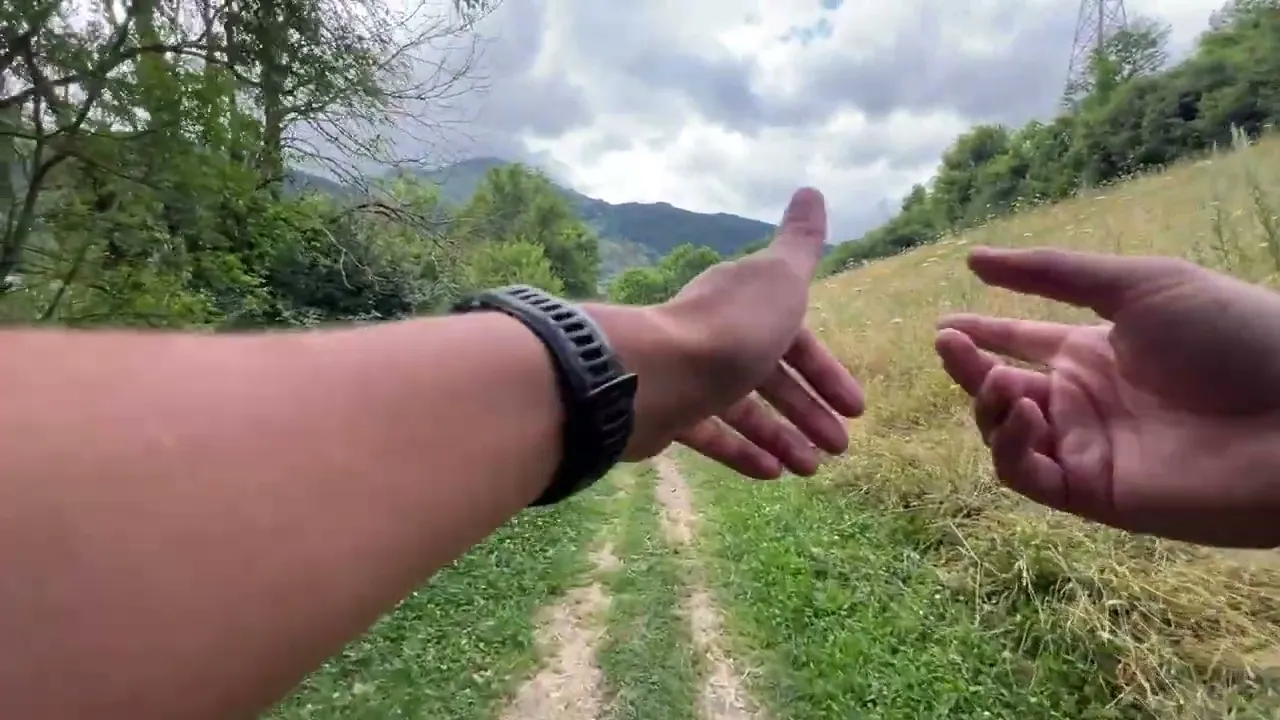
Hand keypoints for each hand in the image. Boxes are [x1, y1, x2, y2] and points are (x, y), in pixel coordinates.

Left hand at [592, 188, 864, 478]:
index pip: (797, 339)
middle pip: (772, 377)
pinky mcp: (671, 412)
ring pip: (745, 410)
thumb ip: (801, 243)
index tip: (856, 408)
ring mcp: (693, 375)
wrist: (655, 374)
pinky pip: (712, 434)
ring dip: (783, 438)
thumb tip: (811, 189)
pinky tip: (772, 474)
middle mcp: (719, 336)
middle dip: (809, 411)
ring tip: (810, 469)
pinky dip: (742, 453)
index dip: (827, 372)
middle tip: (840, 448)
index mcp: (746, 305)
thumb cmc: (730, 328)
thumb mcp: (779, 279)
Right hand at [936, 246, 1279, 547]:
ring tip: (1004, 384)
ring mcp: (1085, 448)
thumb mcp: (1140, 286)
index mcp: (1096, 350)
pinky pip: (1028, 477)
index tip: (943, 324)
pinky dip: (1013, 449)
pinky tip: (1030, 417)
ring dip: (989, 408)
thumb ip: (1053, 273)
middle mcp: (1084, 401)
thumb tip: (972, 258)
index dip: (980, 334)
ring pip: (1004, 435)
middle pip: (1000, 389)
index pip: (1021, 341)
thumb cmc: (1231, 337)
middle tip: (950, 343)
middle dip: (968, 368)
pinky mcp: (1092, 493)